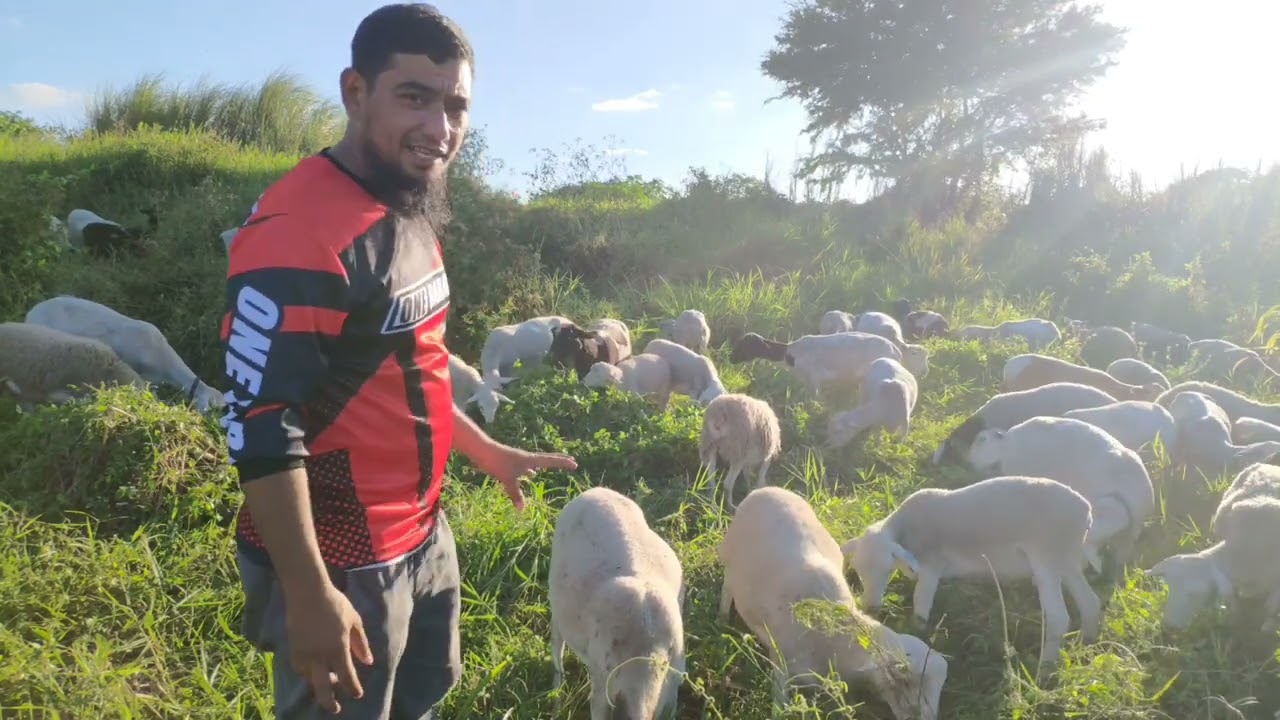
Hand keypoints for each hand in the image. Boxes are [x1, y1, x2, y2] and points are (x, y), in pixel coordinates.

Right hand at [284, 583, 374, 712]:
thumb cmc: (335, 604)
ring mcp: (304, 653)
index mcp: (338, 649)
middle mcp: (319, 656)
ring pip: (309, 678)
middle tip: (335, 709)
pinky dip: (306, 672)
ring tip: (326, 681)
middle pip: (323, 688)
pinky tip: (313, 668)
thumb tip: (368, 662)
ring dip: (318, 683)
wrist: (307, 592)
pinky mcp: (292, 648)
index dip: (353, 688)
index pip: (347, 677)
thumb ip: (361, 643)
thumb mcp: (354, 621)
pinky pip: (299, 667)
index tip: (357, 694)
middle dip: (329, 702)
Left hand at [474, 442, 576, 510]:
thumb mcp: (507, 480)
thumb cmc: (497, 463)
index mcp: (530, 460)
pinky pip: (527, 466)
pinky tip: (529, 473)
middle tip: (571, 461)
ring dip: (545, 464)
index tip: (575, 464)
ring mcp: (519, 459)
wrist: (482, 450)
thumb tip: (522, 510)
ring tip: (551, 467)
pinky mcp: (512, 461)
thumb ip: (516, 494)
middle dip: (559, 461)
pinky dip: (531, 470)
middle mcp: (527, 458)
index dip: (563, 463)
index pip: (551, 461)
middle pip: (547, 459)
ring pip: (536, 462)